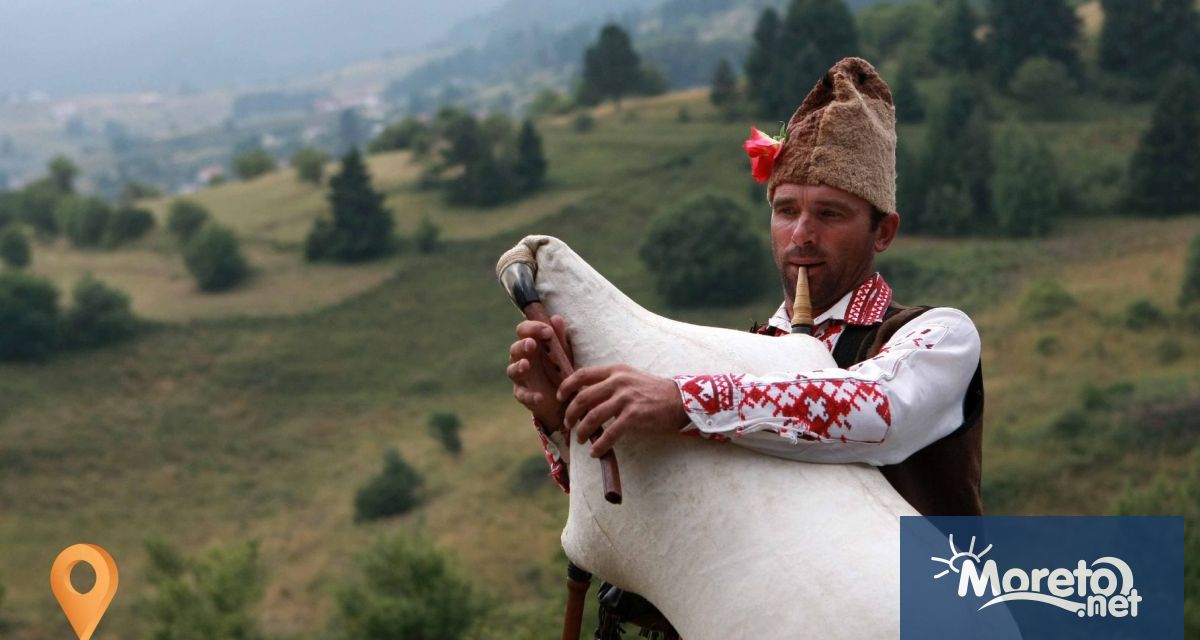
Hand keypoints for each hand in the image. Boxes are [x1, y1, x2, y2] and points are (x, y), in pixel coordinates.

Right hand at [506, 315, 571, 429]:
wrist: (564, 397)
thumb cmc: (560, 369)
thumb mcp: (564, 353)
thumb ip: (560, 337)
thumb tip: (556, 318)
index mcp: (531, 344)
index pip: (524, 330)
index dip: (533, 328)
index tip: (547, 331)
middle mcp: (522, 358)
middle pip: (515, 348)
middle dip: (523, 345)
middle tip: (531, 344)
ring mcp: (521, 377)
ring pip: (512, 370)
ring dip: (518, 367)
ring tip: (525, 365)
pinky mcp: (524, 395)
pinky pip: (523, 395)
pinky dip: (530, 396)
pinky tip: (539, 396)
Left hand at [558, 364, 689, 457]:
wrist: (679, 400)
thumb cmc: (653, 391)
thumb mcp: (630, 377)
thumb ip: (609, 382)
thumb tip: (584, 395)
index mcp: (615, 371)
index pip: (581, 375)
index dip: (566, 387)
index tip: (560, 398)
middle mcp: (618, 382)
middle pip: (582, 398)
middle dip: (570, 414)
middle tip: (567, 425)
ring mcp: (625, 399)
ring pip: (592, 417)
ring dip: (582, 431)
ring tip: (580, 439)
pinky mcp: (633, 416)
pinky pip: (609, 433)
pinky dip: (599, 445)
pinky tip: (595, 452)